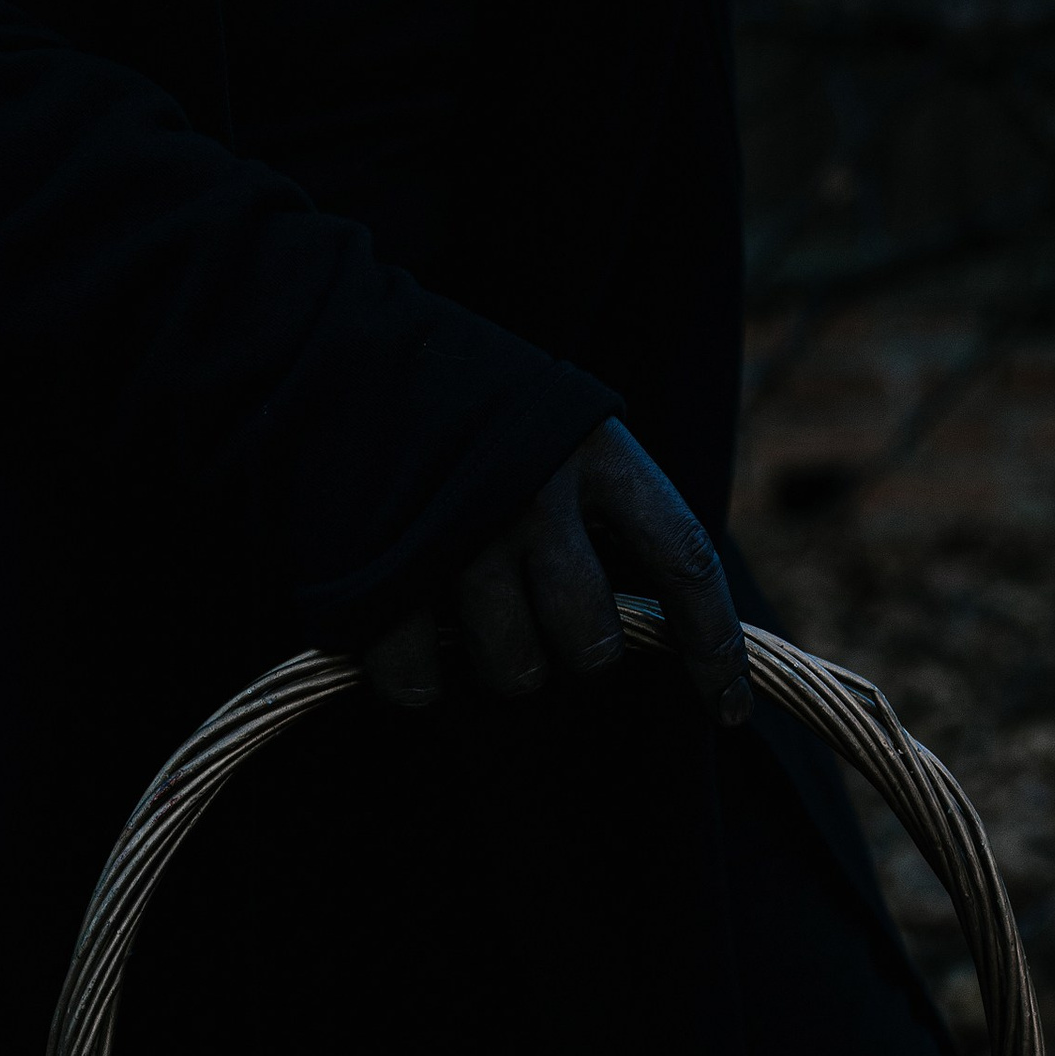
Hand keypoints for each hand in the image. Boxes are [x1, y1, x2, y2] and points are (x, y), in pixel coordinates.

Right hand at [363, 418, 754, 726]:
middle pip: (589, 643)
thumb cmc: (463, 406)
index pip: (686, 561)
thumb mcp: (557, 423)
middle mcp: (538, 492)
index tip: (727, 710)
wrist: (327, 345)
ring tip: (460, 610)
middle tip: (534, 618)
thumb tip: (654, 620)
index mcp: (596, 450)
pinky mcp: (384, 573)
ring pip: (512, 670)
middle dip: (570, 654)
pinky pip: (418, 681)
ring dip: (493, 663)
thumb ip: (605, 505)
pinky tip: (401, 631)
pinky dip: (413, 678)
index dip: (714, 648)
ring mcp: (460, 535)